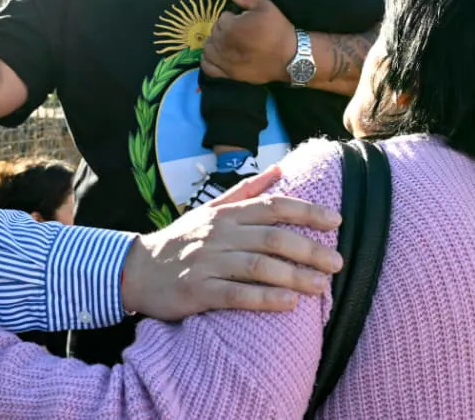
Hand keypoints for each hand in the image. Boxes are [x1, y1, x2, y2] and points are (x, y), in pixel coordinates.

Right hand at [120, 165, 342, 320]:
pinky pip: (237, 295)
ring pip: (259, 266)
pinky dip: (266, 298)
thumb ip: (246, 191)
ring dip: (295, 276)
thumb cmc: (180, 241)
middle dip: (310, 248)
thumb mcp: (210, 210)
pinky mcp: (198, 291)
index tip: (336, 221)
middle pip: (272, 237)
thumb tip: (279, 170)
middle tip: (338, 262)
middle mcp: (219, 234)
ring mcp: (208, 262)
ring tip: (322, 286)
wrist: (136, 270)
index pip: (273, 206)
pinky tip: (290, 304)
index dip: (307, 212)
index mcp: (226, 214)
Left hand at [202, 0, 293, 83]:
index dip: (233, 18)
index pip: (222, 18)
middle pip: (214, 33)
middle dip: (224, 30)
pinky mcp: (229, 74)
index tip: (244, 21)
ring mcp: (225, 62)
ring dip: (215, 44)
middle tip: (239, 32)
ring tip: (229, 43)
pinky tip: (218, 56)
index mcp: (230, 27)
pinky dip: (208, 61)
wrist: (290, 57)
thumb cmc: (278, 29)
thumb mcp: (264, 5)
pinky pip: (208, 68)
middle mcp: (224, 45)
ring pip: (208, 49)